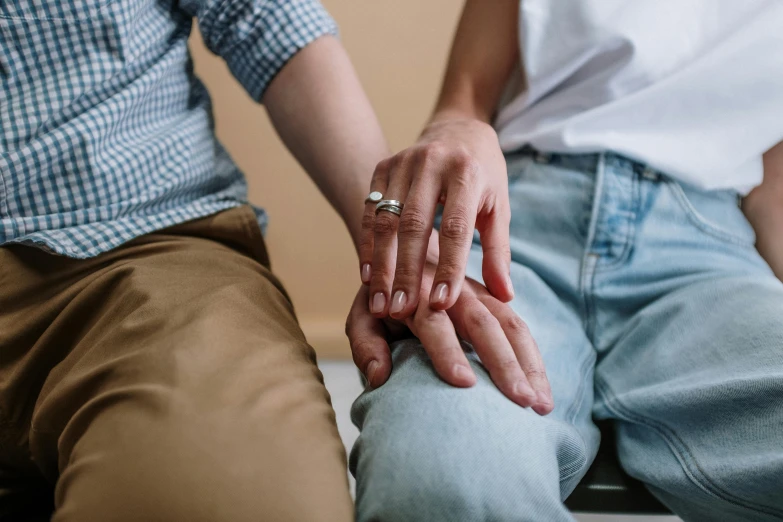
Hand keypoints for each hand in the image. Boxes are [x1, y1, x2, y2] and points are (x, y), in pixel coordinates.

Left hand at [346, 264, 552, 413]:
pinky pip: (520, 328)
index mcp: (418, 293)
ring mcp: (480, 296)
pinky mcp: (495, 303)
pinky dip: (534, 359)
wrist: (406, 254)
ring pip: (511, 324)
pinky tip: (542, 388)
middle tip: (520, 400)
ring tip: (541, 403)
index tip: (464, 383)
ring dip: (529, 363)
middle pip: (483, 324)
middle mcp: (454, 292)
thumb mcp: (363, 316)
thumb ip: (366, 345)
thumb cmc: (382, 299)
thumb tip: (379, 376)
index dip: (447, 351)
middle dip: (503, 363)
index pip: (434, 323)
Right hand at [357, 117, 513, 319]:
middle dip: (407, 272)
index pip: (456, 227)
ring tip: (382, 304)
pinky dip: (367, 246)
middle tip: (402, 311)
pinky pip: (370, 212)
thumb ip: (498, 252)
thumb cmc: (483, 176)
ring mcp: (403, 163)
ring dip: (382, 265)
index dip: (448, 267)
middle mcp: (432, 163)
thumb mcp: (499, 208)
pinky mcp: (383, 167)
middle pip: (414, 225)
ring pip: (386, 220)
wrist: (458, 129)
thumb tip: (504, 296)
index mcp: (467, 173)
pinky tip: (368, 278)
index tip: (442, 304)